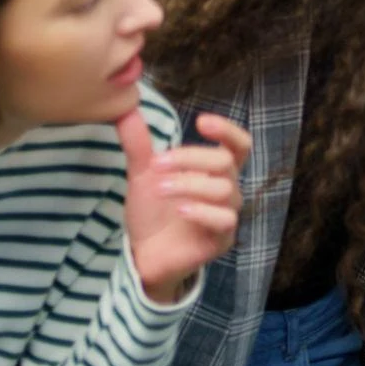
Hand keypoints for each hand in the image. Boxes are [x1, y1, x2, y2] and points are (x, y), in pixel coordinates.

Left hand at [119, 110, 246, 304]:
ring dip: (188, 185)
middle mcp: (227, 189)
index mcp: (215, 171)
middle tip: (157, 164)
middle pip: (225, 162)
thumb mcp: (143, 176)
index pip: (238, 145)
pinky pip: (223, 220)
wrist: (144, 254)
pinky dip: (201, 212)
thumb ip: (139, 146)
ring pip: (223, 190)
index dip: (227, 130)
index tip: (201, 122)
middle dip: (190, 159)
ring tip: (159, 189)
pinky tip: (179, 210)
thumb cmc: (152, 212)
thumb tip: (126, 111)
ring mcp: (227, 214)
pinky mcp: (222, 239)